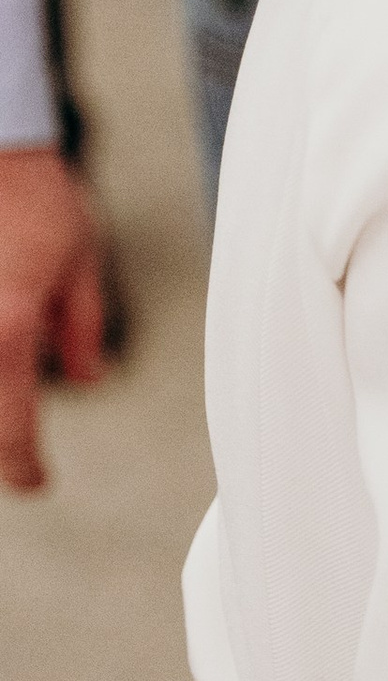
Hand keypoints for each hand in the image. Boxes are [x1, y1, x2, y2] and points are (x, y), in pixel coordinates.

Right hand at [0, 144, 109, 493]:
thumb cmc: (37, 198)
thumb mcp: (79, 262)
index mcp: (7, 332)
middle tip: (21, 459)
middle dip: (0, 446)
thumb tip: (86, 381)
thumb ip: (80, 329)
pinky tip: (7, 362)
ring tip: (14, 419)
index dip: (23, 467)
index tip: (38, 482)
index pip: (9, 431)